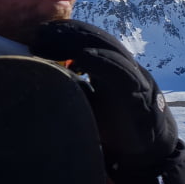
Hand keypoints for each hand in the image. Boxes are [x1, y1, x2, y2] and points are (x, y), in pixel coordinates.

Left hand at [31, 19, 184, 183]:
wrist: (146, 151)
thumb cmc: (114, 128)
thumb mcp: (86, 104)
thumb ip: (70, 88)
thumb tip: (40, 77)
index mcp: (108, 67)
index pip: (86, 40)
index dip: (63, 34)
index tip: (38, 34)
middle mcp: (121, 66)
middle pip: (94, 38)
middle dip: (66, 32)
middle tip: (39, 32)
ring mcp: (132, 76)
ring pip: (108, 48)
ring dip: (78, 41)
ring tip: (53, 38)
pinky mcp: (139, 92)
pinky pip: (121, 71)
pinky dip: (102, 61)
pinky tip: (82, 56)